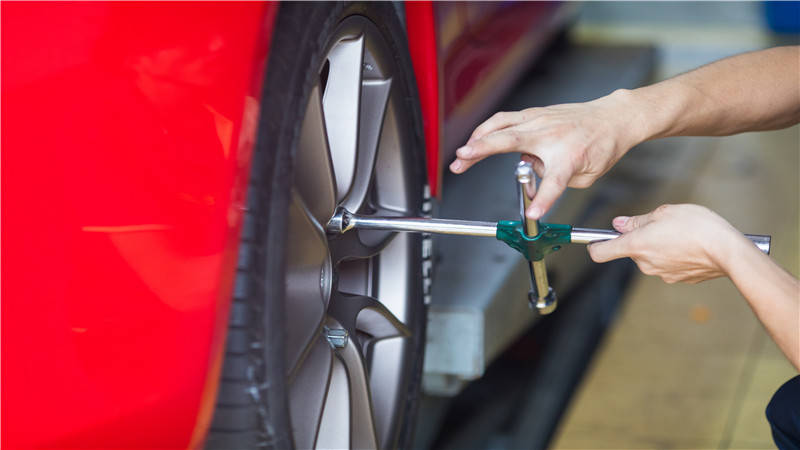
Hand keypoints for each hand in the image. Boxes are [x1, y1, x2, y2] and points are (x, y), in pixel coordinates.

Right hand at [449, 89, 643, 218]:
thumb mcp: (586, 176)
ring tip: (462, 155)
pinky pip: (504, 120)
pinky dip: (487, 130)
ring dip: (477, 139)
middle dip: (481, 151)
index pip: (553, 183)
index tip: (533, 214)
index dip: (542, 200)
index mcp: (568, 157)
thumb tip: (527, 174)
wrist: (613, 117)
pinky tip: (476, 140)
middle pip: (509, 141)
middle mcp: (551, 135)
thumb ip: (555, 181)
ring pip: (500, 125)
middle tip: (460, 163)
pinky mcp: (534, 114)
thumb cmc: (601, 145)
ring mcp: (540, 120)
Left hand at [587, 204, 747, 283]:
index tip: (593, 240)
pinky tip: (689, 246)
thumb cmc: (699, 227)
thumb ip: (638, 221)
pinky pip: (668, 264)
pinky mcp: (677, 279)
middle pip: (632, 251)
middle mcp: (645, 263)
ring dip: (658, 246)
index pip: (601, 252)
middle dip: (641, 238)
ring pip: (651, 257)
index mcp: (636, 245)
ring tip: (681, 234)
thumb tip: (619, 225)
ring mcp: (661, 274)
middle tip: (661, 225)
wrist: (729, 252)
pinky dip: (673, 255)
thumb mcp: (665, 212)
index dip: (594, 245)